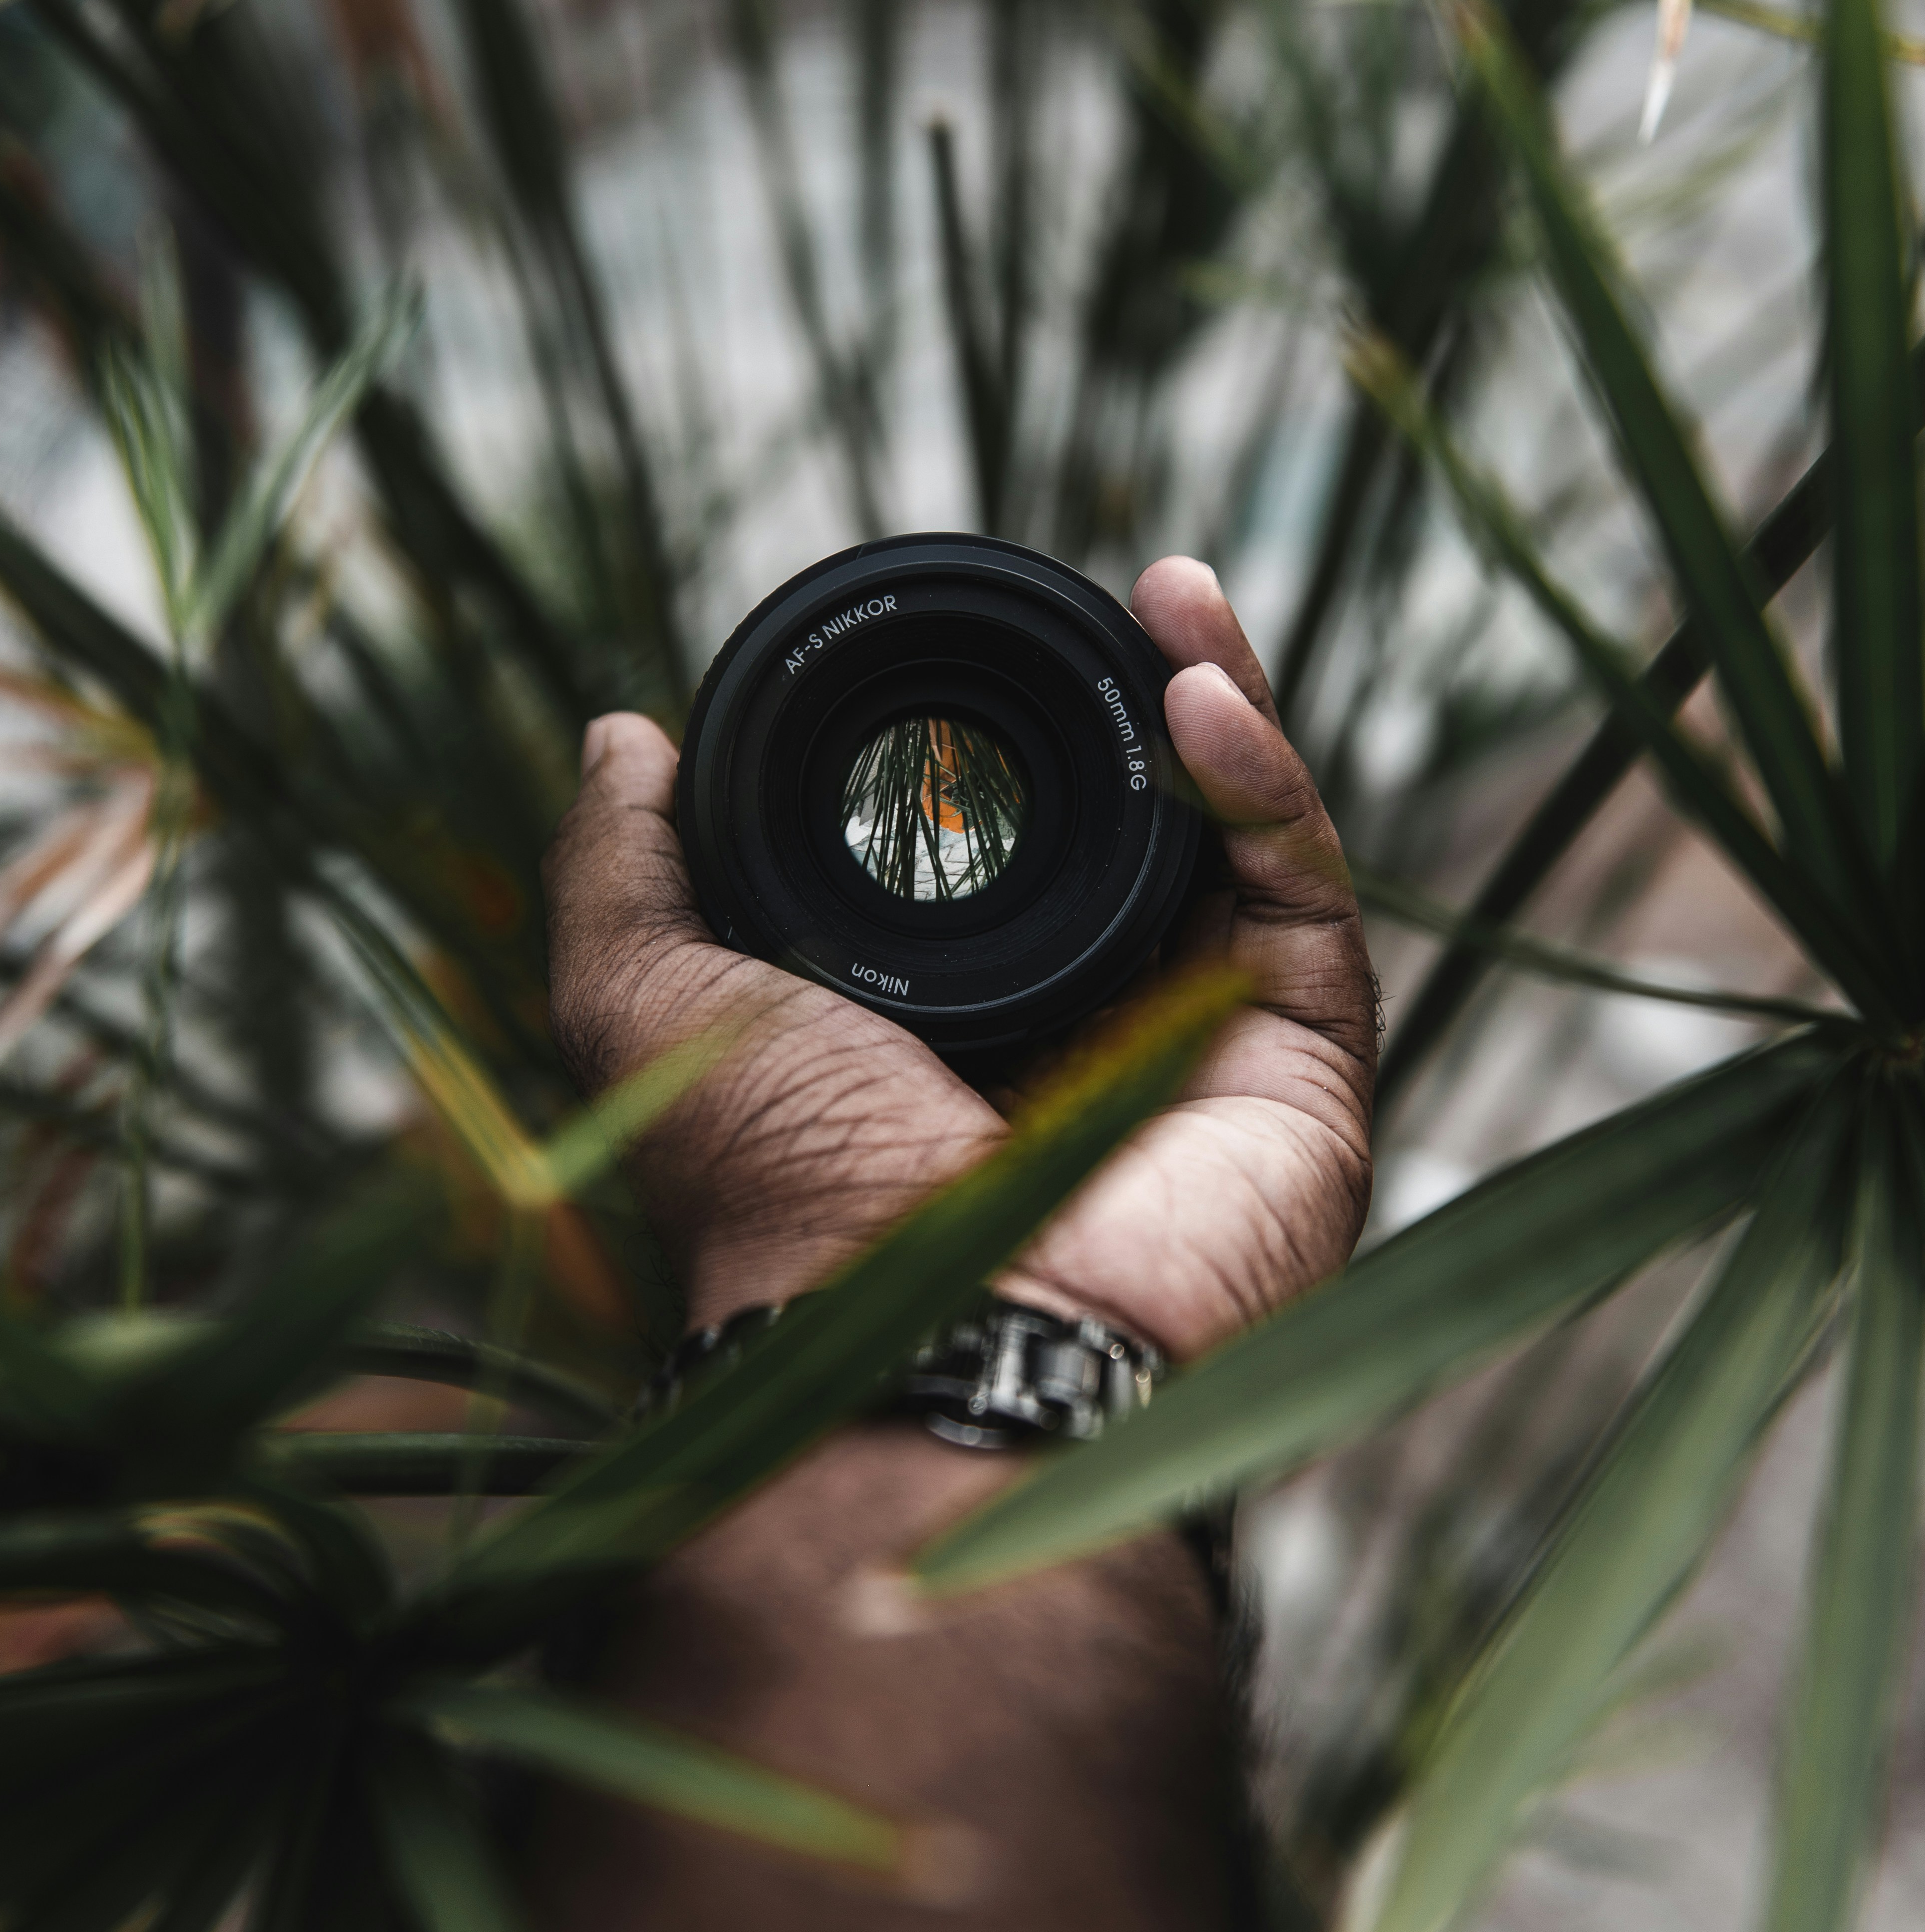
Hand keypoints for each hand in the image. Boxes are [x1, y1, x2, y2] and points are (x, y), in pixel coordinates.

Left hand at [542, 554, 1375, 1358]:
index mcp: (951, 1022)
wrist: (915, 1345)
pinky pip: (1308, 904)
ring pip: (1242, 848)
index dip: (1014, 731)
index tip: (984, 631)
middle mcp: (1087, 1037)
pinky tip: (1200, 697)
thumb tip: (624, 738)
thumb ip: (623, 869)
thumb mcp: (652, 1000)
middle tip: (1128, 586)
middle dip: (1143, 700)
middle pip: (1146, 832)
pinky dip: (1268, 788)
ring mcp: (1203, 1059)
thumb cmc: (779, 1191)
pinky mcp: (1303, 1080)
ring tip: (1173, 593)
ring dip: (1222, 708)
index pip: (1011, 847)